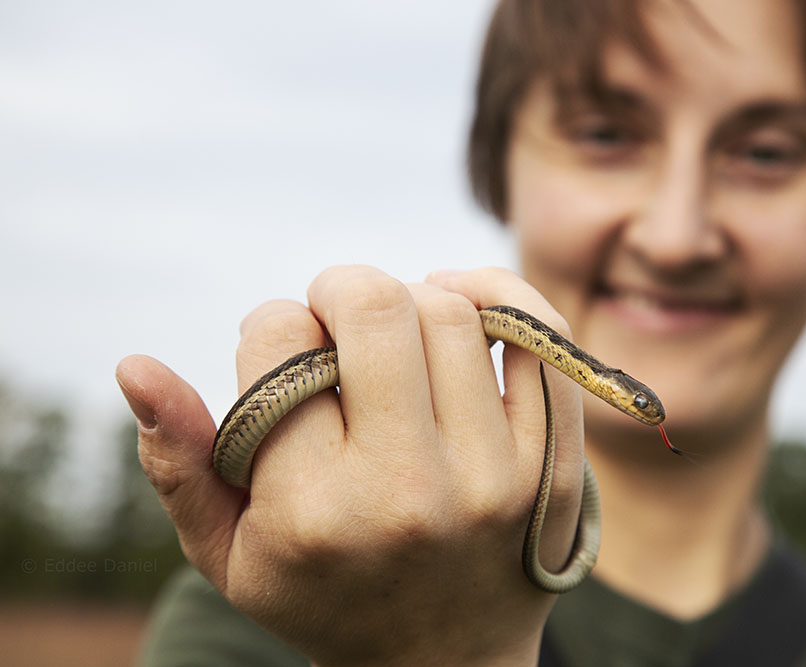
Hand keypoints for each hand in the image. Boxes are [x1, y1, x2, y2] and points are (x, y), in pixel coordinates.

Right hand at [116, 266, 585, 665]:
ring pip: (452, 312)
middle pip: (377, 305)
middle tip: (335, 318)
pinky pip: (538, 339)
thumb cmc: (323, 594)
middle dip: (340, 290)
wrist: (442, 664)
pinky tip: (461, 308)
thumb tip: (134, 365)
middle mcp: (407, 489)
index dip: (272, 326)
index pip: (280, 342)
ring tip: (392, 331)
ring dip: (411, 299)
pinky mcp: (551, 465)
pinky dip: (496, 299)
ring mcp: (492, 476)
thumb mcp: (230, 552)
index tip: (282, 353)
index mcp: (312, 509)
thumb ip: (178, 462)